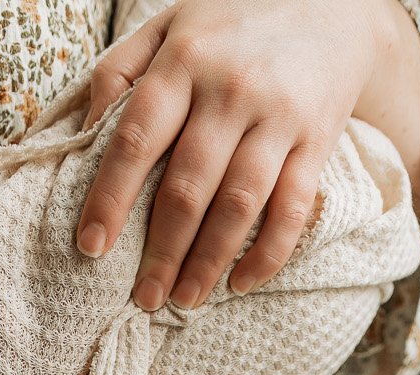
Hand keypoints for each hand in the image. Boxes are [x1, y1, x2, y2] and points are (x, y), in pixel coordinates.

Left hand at [77, 0, 419, 312]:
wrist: (333, 2)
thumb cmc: (233, 23)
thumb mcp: (170, 25)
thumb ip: (122, 70)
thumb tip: (86, 133)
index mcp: (184, 60)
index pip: (137, 138)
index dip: (110, 197)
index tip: (91, 246)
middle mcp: (231, 89)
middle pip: (187, 186)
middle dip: (161, 251)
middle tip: (144, 298)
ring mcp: (277, 116)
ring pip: (238, 205)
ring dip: (208, 262)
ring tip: (185, 299)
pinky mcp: (316, 140)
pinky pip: (292, 209)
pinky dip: (267, 253)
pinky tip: (241, 283)